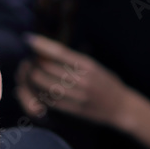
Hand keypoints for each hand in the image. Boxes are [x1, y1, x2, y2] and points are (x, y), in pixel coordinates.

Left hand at [16, 34, 131, 127]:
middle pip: (45, 67)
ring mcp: (76, 96)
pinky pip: (45, 100)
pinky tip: (31, 88)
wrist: (122, 108)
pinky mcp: (70, 110)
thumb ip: (72, 59)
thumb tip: (43, 49)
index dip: (40, 44)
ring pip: (41, 84)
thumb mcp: (94, 65)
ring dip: (29, 78)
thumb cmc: (105, 83)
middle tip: (28, 61)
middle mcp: (82, 80)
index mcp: (87, 65)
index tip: (27, 39)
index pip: (59, 51)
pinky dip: (34, 93)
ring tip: (28, 74)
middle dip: (31, 62)